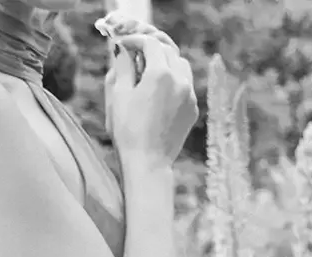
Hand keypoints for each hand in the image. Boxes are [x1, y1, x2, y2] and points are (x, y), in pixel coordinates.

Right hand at [104, 29, 195, 167]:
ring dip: (166, 62)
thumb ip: (123, 64)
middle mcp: (181, 82)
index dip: (135, 40)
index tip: (123, 44)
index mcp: (161, 74)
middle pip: (168, 51)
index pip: (150, 43)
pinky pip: (186, 85)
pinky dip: (174, 80)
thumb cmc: (127, 129)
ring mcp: (190, 97)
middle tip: (134, 55)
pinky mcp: (193, 110)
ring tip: (149, 71)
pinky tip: (159, 90)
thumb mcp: (118, 93)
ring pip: (182, 66)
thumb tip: (123, 49)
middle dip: (151, 49)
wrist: (148, 162)